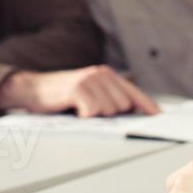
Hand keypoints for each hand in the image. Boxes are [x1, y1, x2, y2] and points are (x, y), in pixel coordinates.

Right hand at [0, 66, 160, 116]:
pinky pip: (93, 111)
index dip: (148, 107)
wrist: (32, 88)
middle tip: (90, 113)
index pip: (134, 93)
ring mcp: (90, 79)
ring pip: (110, 111)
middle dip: (111, 116)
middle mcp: (101, 74)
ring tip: (80, 111)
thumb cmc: (61, 96)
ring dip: (95, 117)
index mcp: (107, 75)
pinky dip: (85, 117)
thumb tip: (132, 116)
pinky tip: (75, 112)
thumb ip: (109, 100)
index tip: (160, 118)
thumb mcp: (88, 94)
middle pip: (124, 106)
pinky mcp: (78, 88)